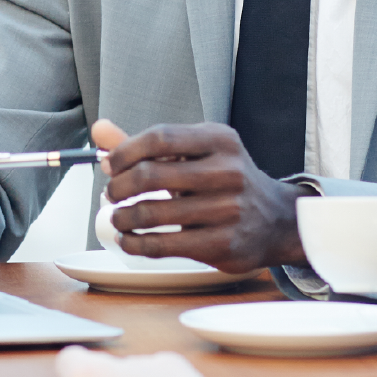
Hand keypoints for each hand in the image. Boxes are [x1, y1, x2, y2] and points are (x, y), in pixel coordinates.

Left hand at [92, 119, 306, 272]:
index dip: (125, 152)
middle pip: (151, 175)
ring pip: (151, 213)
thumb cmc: (225, 182)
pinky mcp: (223, 243)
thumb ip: (148, 144)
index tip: (110, 164)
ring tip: (118, 218)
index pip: (160, 137)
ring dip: (122, 218)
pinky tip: (129, 239)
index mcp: (220, 139)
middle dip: (119, 187)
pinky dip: (135, 243)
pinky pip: (163, 245)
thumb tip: (100, 130)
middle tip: (111, 194)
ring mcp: (227, 209)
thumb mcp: (196, 153)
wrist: (276, 219)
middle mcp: (227, 170)